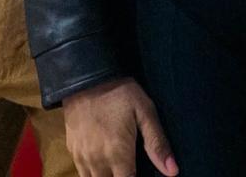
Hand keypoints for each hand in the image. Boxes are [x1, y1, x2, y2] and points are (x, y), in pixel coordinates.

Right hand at [62, 78, 176, 176]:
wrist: (85, 78)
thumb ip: (157, 144)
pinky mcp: (71, 151)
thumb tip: (173, 172)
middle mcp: (96, 161)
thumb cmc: (120, 93)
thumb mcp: (145, 112)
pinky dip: (94, 174)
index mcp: (117, 154)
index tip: (144, 173)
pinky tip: (105, 165)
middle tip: (132, 168)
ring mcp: (81, 158)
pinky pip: (82, 173)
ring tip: (120, 168)